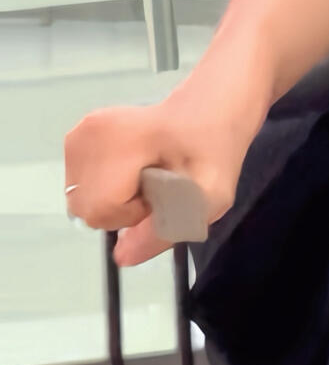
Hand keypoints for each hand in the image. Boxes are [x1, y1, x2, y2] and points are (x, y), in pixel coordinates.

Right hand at [64, 67, 265, 264]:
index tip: (163, 192)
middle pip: (85, 208)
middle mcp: (90, 133)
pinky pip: (82, 185)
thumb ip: (165, 228)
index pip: (100, 208)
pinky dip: (105, 188)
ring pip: (81, 199)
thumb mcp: (209, 196)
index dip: (133, 214)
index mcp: (122, 139)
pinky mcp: (77, 138)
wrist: (210, 107)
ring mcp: (80, 133)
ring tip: (148, 177)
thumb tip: (122, 257)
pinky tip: (133, 171)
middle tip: (158, 187)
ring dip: (113, 200)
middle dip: (121, 210)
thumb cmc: (214, 147)